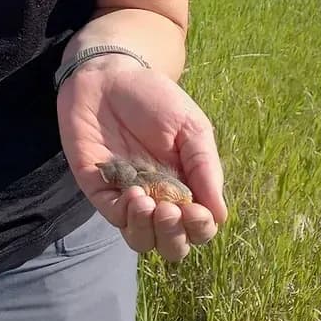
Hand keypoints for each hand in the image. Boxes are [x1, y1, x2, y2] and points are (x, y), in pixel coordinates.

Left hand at [57, 64, 226, 261]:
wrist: (108, 76)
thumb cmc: (154, 98)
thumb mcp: (189, 125)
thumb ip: (205, 166)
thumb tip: (221, 215)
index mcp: (186, 185)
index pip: (198, 226)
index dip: (201, 228)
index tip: (197, 211)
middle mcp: (158, 198)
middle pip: (171, 244)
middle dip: (174, 237)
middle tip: (171, 211)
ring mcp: (128, 196)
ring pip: (141, 240)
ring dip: (149, 232)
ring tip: (150, 205)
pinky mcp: (100, 188)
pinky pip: (114, 217)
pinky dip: (126, 215)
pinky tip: (133, 194)